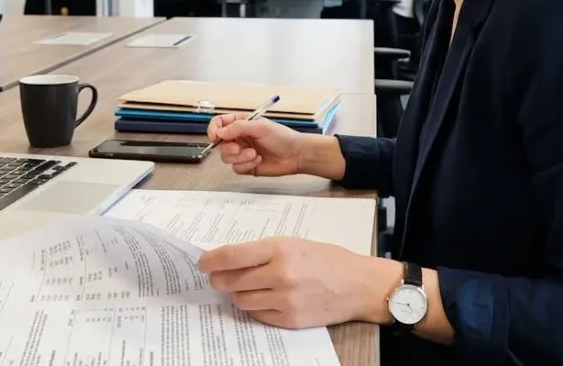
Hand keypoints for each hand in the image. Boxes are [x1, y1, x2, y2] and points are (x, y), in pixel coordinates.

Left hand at [198, 237, 400, 328]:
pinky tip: (265, 300)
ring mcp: (285, 300)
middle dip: (219, 279)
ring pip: (241, 300)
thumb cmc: (328, 259)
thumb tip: (228, 260)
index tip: (203, 263)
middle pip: (231, 281)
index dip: (211, 260)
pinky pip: (258, 316)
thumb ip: (263, 251)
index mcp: (280, 248)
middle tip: (218, 278)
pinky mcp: (290, 320)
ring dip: (238, 294)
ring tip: (249, 288)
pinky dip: (256, 308)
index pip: (231, 256)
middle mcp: (280, 274)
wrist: (359, 285)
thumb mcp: (295, 243)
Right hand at [208, 115, 303, 176]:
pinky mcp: (246, 165)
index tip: (215, 137)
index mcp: (241, 124)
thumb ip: (238, 127)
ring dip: (240, 157)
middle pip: (220, 144)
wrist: (295, 155)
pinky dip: (246, 165)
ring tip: (255, 154)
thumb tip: (220, 131)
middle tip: (240, 148)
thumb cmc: (282, 137)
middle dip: (229, 148)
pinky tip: (258, 161)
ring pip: (226, 158)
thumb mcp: (260, 127)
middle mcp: (239, 138)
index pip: (219, 124)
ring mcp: (242, 152)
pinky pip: (236, 168)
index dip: (213, 129)